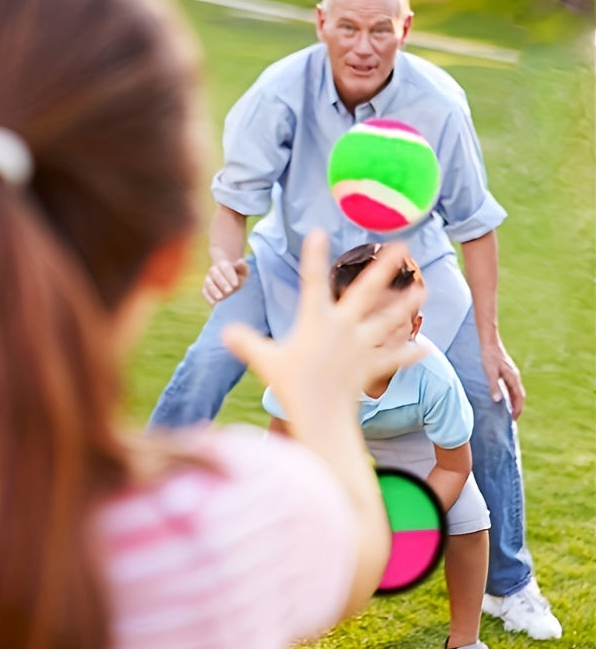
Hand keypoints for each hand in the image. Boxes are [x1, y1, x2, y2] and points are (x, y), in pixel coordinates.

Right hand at [202, 258, 248, 304]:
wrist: (229, 280)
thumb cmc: (238, 275)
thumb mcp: (243, 271)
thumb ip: (243, 267)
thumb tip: (240, 261)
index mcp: (223, 264)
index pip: (225, 267)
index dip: (230, 275)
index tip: (236, 284)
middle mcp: (214, 270)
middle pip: (215, 274)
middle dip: (222, 283)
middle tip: (229, 291)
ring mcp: (208, 279)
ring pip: (208, 283)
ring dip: (214, 290)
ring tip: (221, 297)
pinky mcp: (205, 289)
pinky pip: (205, 292)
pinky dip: (208, 297)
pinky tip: (214, 302)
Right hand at [221, 232, 425, 436]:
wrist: (320, 415)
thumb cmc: (291, 385)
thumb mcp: (264, 360)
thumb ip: (245, 342)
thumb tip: (224, 331)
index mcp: (317, 320)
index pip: (313, 281)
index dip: (314, 256)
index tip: (318, 232)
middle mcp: (343, 327)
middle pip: (367, 292)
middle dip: (384, 268)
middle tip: (402, 246)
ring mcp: (361, 346)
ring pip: (389, 320)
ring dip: (406, 305)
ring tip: (421, 290)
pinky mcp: (371, 365)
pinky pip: (394, 358)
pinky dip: (409, 354)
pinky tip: (425, 348)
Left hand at [480, 339, 524, 419]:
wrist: (490, 343)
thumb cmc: (489, 357)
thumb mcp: (490, 372)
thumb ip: (494, 386)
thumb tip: (497, 400)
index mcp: (513, 378)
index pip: (519, 397)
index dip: (518, 409)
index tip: (514, 419)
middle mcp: (515, 377)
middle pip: (520, 396)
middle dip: (518, 407)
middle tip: (513, 419)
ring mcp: (512, 374)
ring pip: (517, 391)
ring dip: (515, 402)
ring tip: (510, 411)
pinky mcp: (508, 372)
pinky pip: (512, 387)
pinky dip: (512, 395)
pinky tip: (505, 398)